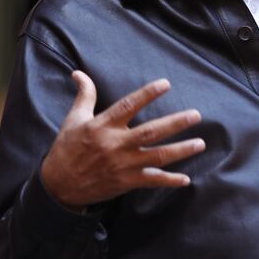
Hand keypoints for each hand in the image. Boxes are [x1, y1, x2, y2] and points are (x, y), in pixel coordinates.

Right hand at [40, 71, 205, 210]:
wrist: (58, 185)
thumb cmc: (67, 148)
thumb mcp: (74, 119)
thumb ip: (84, 95)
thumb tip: (78, 73)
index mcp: (103, 126)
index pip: (128, 106)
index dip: (147, 94)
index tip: (166, 84)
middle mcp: (115, 144)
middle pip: (151, 132)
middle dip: (175, 123)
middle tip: (196, 115)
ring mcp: (122, 165)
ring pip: (157, 157)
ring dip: (180, 151)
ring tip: (200, 143)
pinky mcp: (125, 182)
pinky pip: (151, 181)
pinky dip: (169, 181)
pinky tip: (186, 179)